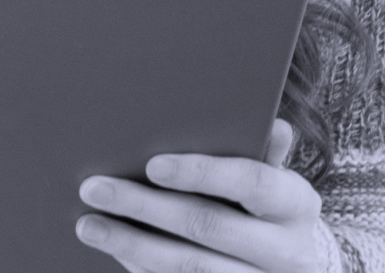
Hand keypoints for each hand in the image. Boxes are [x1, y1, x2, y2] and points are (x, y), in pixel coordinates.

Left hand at [75, 119, 321, 272]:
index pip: (251, 181)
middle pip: (208, 226)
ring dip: (132, 245)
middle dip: (145, 206)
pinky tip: (114, 250)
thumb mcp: (277, 181)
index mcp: (296, 205)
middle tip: (94, 187)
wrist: (295, 272)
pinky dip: (143, 270)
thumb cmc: (271, 210)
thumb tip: (273, 126)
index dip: (202, 172)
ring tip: (88, 225)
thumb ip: (264, 154)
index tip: (152, 165)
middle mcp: (286, 252)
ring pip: (190, 269)